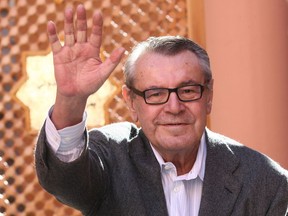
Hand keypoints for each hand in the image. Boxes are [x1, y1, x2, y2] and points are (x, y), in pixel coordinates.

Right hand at [48, 4, 124, 128]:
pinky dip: (53, 34)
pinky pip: (56, 42)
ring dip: (68, 22)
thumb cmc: (91, 84)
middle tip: (81, 7)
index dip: (97, 25)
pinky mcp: (59, 55)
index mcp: (93, 50)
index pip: (95, 34)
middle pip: (82, 30)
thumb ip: (112, 61)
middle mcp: (82, 47)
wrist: (75, 94)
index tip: (98, 14)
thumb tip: (123, 48)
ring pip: (69, 33)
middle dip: (81, 19)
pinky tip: (51, 24)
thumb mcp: (103, 73)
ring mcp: (70, 50)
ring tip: (68, 10)